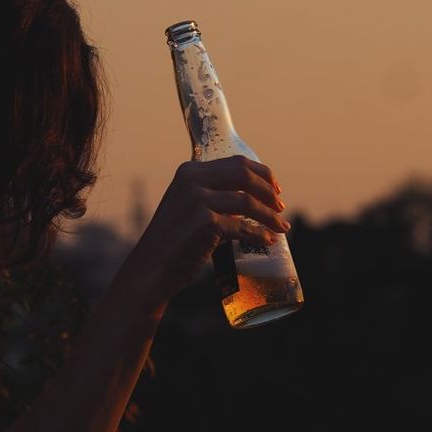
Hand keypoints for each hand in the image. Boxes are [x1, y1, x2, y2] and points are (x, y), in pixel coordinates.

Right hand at [121, 156, 290, 308]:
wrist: (150, 269)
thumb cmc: (172, 242)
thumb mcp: (186, 207)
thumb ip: (209, 197)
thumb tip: (249, 200)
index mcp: (189, 171)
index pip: (236, 162)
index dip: (262, 174)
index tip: (275, 188)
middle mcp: (192, 180)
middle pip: (244, 175)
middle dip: (268, 190)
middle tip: (281, 206)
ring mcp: (198, 200)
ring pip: (247, 201)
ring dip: (269, 215)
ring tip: (281, 227)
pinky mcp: (205, 223)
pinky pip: (243, 227)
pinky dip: (259, 235)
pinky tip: (268, 241)